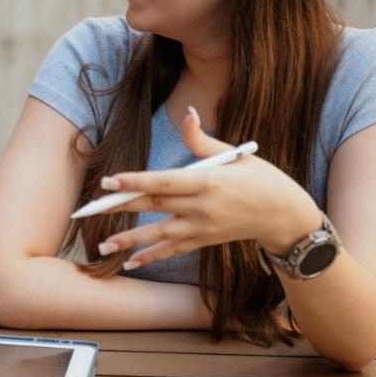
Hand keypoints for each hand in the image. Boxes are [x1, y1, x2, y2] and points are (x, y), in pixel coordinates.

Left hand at [94, 107, 320, 270]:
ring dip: (129, 240)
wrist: (285, 216)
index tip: (109, 181)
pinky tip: (129, 262)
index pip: (164, 180)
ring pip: (158, 234)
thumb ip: (203, 140)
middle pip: (154, 205)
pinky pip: (173, 250)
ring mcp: (202, 227)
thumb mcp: (236, 154)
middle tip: (90, 211)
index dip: (135, 181)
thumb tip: (186, 114)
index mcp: (208, 180)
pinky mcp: (204, 241)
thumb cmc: (261, 179)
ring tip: (103, 246)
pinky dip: (151, 256)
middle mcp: (202, 206)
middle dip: (120, 207)